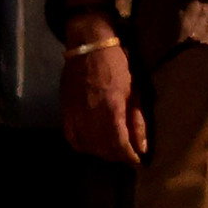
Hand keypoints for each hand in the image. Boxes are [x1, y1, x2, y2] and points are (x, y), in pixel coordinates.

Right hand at [60, 25, 149, 165]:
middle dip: (117, 156)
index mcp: (111, 109)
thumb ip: (137, 120)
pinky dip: (82, 145)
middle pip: (103, 148)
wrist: (89, 46)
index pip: (119, 145)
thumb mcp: (133, 90)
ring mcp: (75, 114)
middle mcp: (91, 115)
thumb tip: (143, 147)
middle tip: (127, 154)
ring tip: (113, 150)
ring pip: (87, 146)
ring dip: (101, 153)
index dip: (129, 157)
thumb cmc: (117, 65)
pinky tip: (92, 145)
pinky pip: (71, 137)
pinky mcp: (65, 111)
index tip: (137, 162)